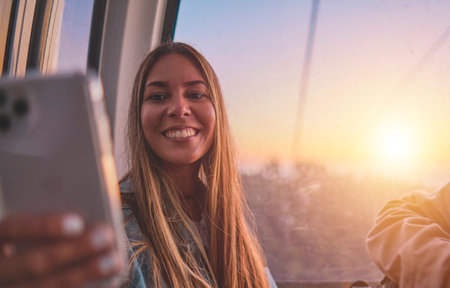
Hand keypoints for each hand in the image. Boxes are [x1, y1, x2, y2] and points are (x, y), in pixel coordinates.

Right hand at [0, 214, 122, 287]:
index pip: (12, 228)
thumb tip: (86, 216)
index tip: (78, 222)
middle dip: (74, 250)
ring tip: (115, 260)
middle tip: (106, 236)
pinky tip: (110, 282)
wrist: (23, 274)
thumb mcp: (38, 226)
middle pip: (34, 263)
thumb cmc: (41, 237)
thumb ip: (52, 219)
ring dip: (85, 274)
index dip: (43, 226)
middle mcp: (0, 269)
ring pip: (46, 287)